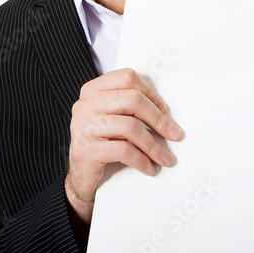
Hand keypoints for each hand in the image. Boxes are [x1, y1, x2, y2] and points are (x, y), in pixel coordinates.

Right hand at [63, 68, 181, 225]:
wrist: (80, 174)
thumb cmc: (101, 143)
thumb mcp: (110, 117)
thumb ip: (128, 106)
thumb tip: (164, 111)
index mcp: (93, 90)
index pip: (127, 78)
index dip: (150, 93)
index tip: (164, 110)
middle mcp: (86, 104)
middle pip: (132, 100)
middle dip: (158, 119)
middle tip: (174, 134)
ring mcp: (84, 126)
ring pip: (130, 127)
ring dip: (153, 145)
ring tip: (165, 158)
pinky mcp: (86, 149)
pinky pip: (123, 150)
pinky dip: (141, 160)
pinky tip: (149, 168)